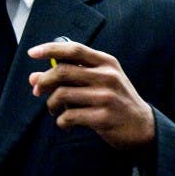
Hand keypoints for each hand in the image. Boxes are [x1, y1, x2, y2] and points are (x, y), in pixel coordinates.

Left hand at [27, 40, 154, 150]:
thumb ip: (70, 75)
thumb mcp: (99, 80)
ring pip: (62, 95)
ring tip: (54, 110)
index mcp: (106, 62)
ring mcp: (106, 97)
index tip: (32, 53)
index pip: (73, 49)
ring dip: (51, 104)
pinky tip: (65, 123)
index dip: (50, 49)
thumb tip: (33, 78)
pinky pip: (69, 116)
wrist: (142, 126)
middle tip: (37, 90)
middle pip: (62, 71)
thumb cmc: (114, 99)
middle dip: (44, 81)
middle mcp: (107, 76)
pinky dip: (61, 121)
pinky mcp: (103, 118)